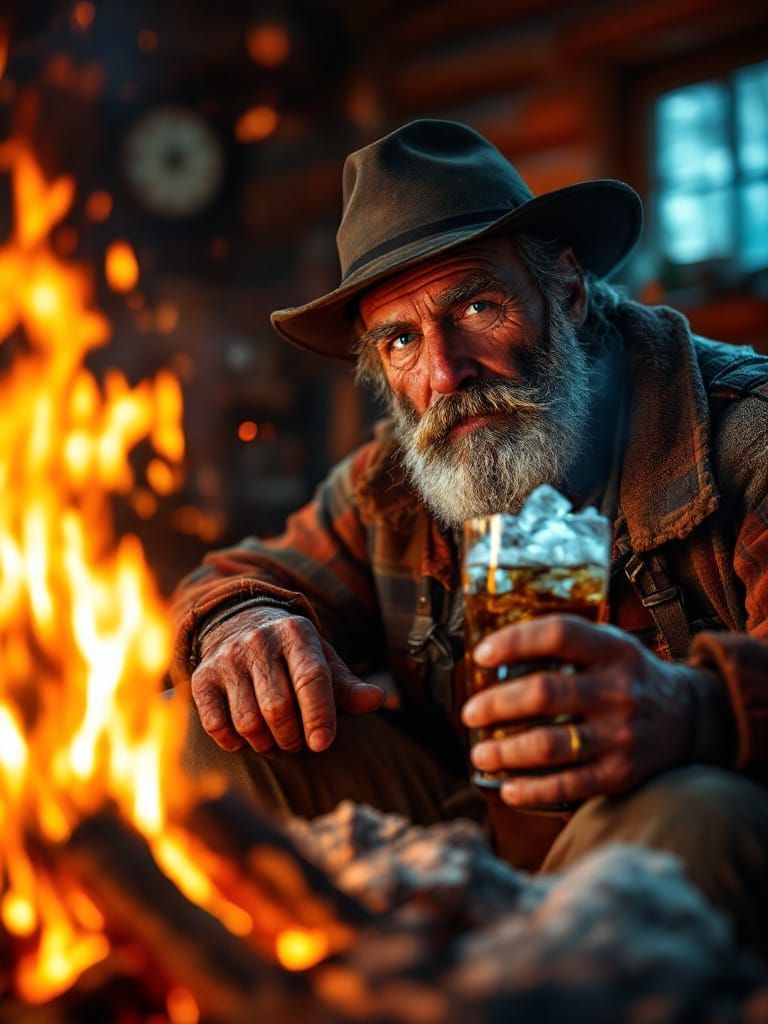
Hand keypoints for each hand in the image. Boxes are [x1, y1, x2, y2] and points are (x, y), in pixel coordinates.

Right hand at [191, 607, 385, 752]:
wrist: (240, 625)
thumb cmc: (291, 655)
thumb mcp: (322, 661)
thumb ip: (348, 686)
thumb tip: (376, 700)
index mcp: (297, 634)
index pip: (311, 678)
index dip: (318, 715)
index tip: (321, 744)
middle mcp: (258, 640)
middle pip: (278, 706)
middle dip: (291, 737)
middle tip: (298, 743)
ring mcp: (227, 658)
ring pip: (248, 721)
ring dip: (265, 743)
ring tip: (275, 741)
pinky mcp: (202, 677)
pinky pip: (216, 724)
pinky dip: (233, 742)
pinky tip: (245, 737)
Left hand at [461, 614, 715, 807]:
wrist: (690, 719)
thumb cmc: (629, 676)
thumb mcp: (610, 645)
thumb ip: (566, 645)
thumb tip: (495, 656)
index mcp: (614, 650)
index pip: (559, 634)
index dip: (515, 641)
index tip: (481, 655)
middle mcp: (619, 690)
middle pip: (545, 693)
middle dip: (496, 704)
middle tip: (470, 714)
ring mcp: (621, 735)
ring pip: (549, 745)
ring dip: (504, 752)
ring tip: (481, 753)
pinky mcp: (620, 773)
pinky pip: (566, 786)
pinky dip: (530, 789)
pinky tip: (507, 788)